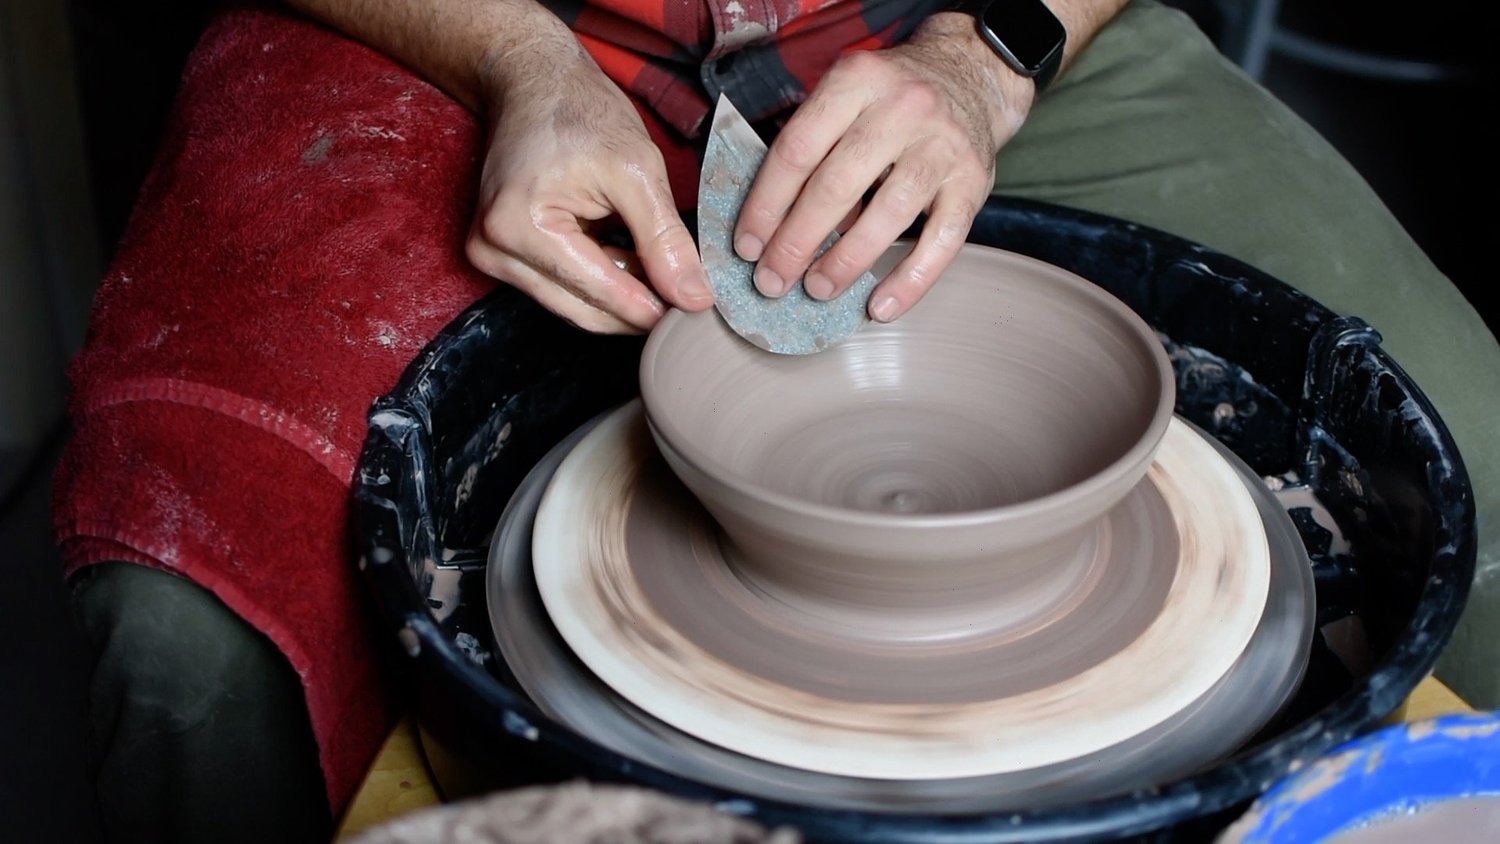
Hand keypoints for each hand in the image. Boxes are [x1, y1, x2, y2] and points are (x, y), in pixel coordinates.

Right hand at [465, 50, 711, 332]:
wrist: (536, 83)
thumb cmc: (579, 113)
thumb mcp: (637, 169)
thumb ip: (664, 239)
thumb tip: (691, 297)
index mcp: (517, 225)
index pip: (597, 292)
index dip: (651, 306)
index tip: (697, 310)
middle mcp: (492, 249)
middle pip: (582, 310)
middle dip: (638, 308)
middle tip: (689, 300)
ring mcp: (491, 255)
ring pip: (575, 305)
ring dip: (622, 296)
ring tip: (663, 274)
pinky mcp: (502, 255)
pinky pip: (564, 288)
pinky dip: (603, 282)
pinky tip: (633, 263)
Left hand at [732, 14, 1033, 321]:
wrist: (970, 76)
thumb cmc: (889, 100)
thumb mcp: (846, 97)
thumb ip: (811, 146)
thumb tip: (768, 226)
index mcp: (857, 81)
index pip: (798, 150)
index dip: (766, 204)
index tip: (747, 246)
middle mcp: (903, 107)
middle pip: (837, 185)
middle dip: (796, 242)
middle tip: (772, 281)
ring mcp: (943, 145)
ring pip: (888, 214)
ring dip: (846, 261)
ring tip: (817, 290)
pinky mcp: (974, 181)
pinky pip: (942, 241)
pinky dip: (910, 280)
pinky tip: (880, 308)